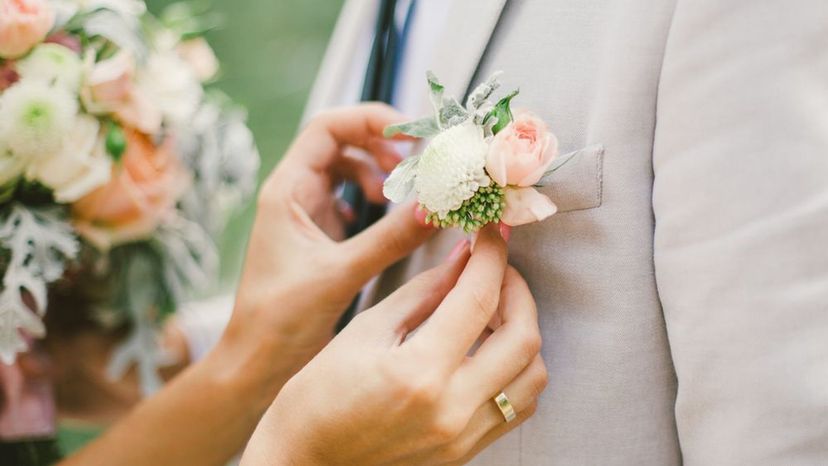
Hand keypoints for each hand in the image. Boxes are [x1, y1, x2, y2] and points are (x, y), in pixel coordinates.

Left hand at [217, 104, 434, 403]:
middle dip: (381, 146)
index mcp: (287, 189)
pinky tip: (384, 220)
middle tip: (416, 163)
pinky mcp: (318, 235)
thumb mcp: (340, 273)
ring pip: (347, 170)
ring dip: (378, 173)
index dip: (370, 120)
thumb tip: (435, 207)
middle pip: (341, 142)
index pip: (327, 127)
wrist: (256, 361)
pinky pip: (350, 199)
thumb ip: (389, 239)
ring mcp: (306, 213)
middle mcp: (294, 194)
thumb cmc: (279, 319)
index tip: (410, 134)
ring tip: (400, 195)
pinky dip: (373, 200)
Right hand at [242, 226, 547, 464]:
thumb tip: (463, 258)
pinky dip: (517, 369)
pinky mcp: (466, 450)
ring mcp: (463, 436)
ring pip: (532, 376)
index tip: (492, 233)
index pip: (478, 299)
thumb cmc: (318, 397)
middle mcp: (451, 409)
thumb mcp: (365, 331)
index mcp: (418, 372)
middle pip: (523, 337)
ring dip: (524, 332)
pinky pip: (518, 406)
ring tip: (494, 310)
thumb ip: (423, 293)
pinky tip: (490, 349)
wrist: (305, 463)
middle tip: (496, 268)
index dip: (491, 256)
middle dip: (517, 289)